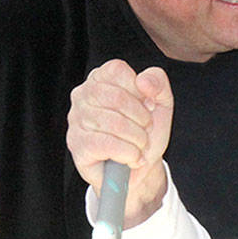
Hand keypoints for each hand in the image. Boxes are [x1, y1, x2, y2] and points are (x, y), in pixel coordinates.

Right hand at [67, 59, 173, 225]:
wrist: (139, 168)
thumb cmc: (145, 132)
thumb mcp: (161, 104)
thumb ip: (158, 83)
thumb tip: (143, 80)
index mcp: (100, 79)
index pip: (117, 71)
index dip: (139, 92)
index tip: (145, 107)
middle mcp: (82, 95)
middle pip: (116, 98)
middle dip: (141, 119)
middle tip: (145, 131)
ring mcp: (76, 120)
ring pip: (114, 123)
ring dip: (138, 139)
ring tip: (140, 146)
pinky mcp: (77, 145)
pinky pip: (106, 144)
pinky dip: (128, 154)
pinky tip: (132, 158)